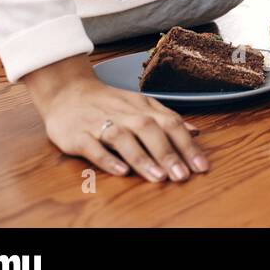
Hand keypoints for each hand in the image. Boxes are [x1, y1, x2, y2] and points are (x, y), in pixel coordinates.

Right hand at [25, 55, 207, 182]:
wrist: (67, 92)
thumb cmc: (109, 103)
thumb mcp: (141, 105)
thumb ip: (167, 118)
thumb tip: (196, 132)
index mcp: (143, 108)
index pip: (171, 124)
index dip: (187, 145)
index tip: (202, 166)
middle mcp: (125, 114)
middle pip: (151, 131)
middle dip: (169, 154)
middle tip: (183, 175)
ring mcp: (100, 124)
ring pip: (124, 139)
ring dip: (143, 158)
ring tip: (159, 177)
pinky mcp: (77, 135)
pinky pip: (93, 147)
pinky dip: (108, 159)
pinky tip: (122, 171)